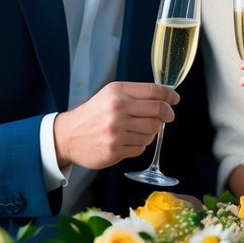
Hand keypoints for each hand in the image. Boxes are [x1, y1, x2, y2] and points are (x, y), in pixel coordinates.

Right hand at [53, 81, 178, 170]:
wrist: (68, 135)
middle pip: (158, 111)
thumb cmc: (93, 113)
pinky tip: (128, 140)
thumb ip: (135, 94)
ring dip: (151, 131)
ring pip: (152, 132)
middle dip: (167, 114)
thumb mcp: (110, 95)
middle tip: (167, 116)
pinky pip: (141, 147)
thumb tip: (165, 96)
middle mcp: (117, 111)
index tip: (174, 99)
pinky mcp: (115, 150)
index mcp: (117, 93)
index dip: (169, 95)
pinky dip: (139, 144)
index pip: (154, 91)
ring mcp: (116, 132)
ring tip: (139, 129)